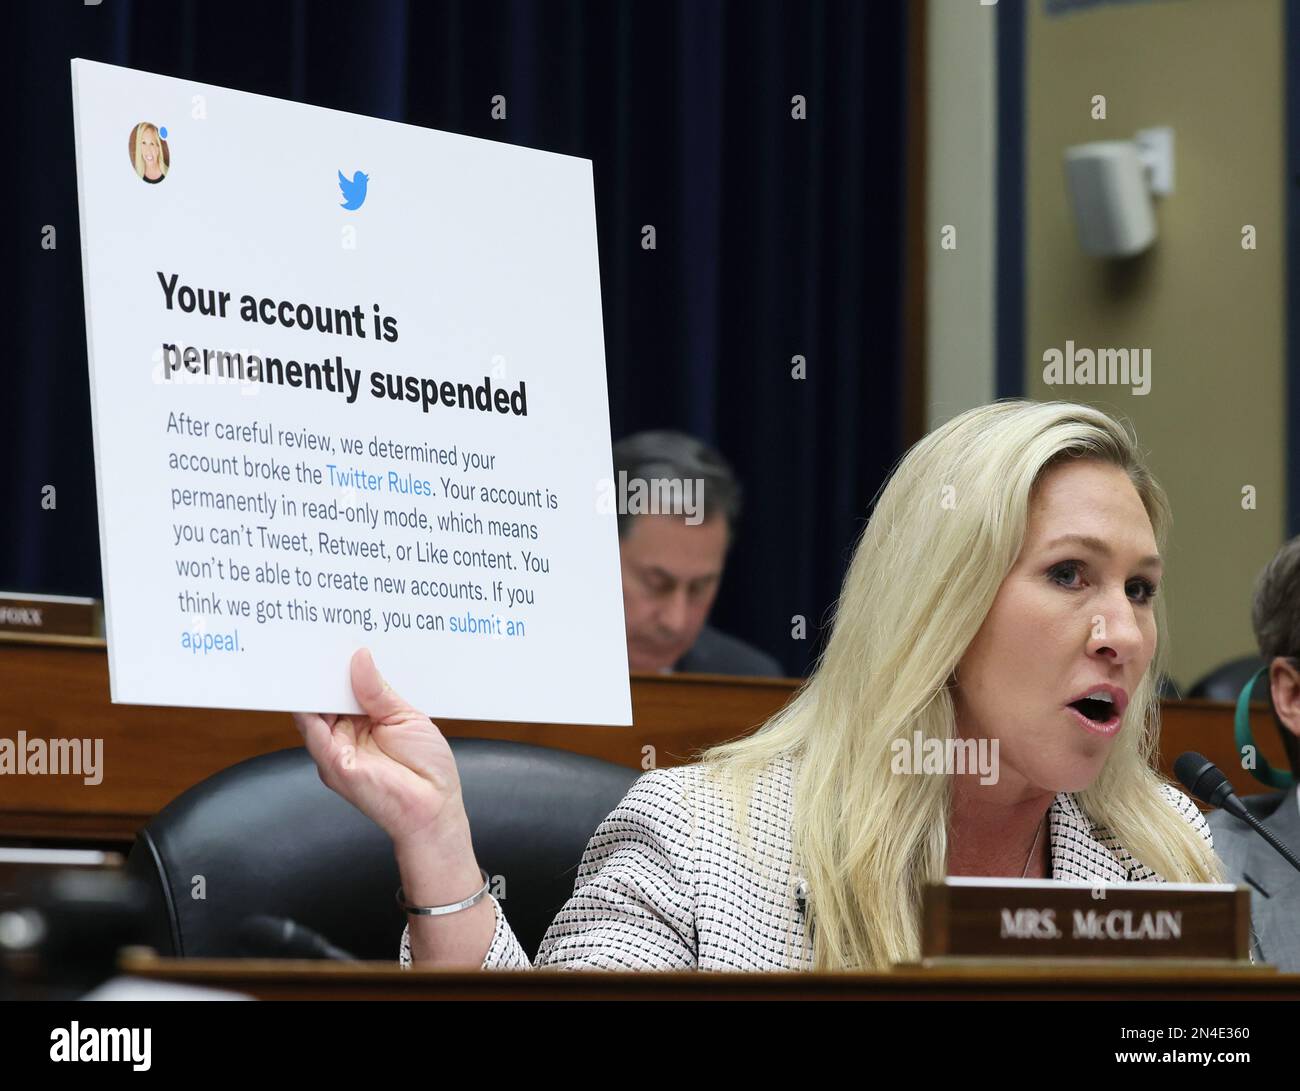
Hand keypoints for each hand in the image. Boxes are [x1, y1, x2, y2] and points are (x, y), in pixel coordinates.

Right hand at [293, 648, 463, 846]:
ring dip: (309, 681)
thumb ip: (377, 690)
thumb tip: (360, 657)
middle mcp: (344, 734)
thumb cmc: (428, 767)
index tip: (334, 637)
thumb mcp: (406, 716)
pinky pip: (311, 729)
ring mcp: (335, 748)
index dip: (338, 665)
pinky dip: (305, 704)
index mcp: (365, 720)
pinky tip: (307, 681)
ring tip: (307, 648)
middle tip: (315, 633)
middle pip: (324, 695)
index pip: (343, 688)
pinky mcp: (331, 762)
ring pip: (311, 708)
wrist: (434, 807)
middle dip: (320, 668)